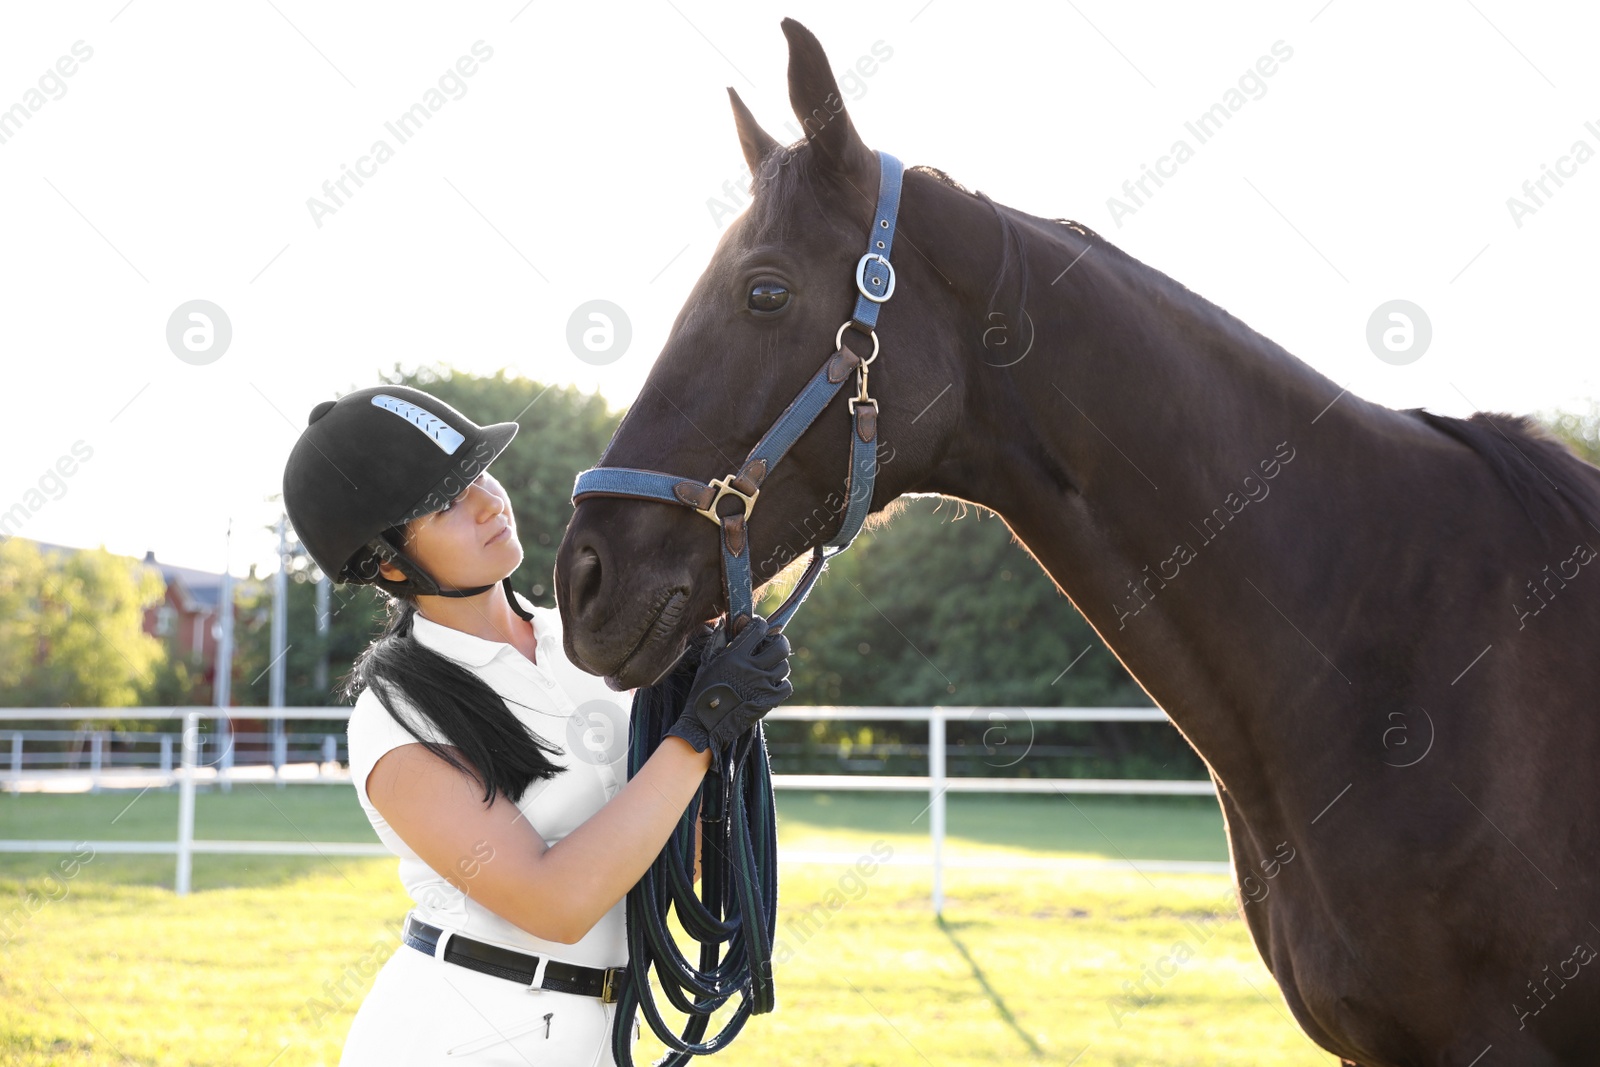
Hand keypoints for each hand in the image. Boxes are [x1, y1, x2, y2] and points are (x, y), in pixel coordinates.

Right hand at [668, 615, 791, 755]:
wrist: (705, 725)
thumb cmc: (703, 692)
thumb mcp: (706, 663)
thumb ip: (717, 641)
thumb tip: (724, 623)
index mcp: (735, 656)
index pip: (758, 630)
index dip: (761, 625)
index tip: (760, 626)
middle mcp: (752, 668)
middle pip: (780, 646)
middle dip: (780, 641)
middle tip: (775, 643)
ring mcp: (762, 685)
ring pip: (784, 666)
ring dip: (779, 663)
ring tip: (770, 666)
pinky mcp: (768, 701)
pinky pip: (786, 686)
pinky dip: (781, 683)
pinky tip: (772, 683)